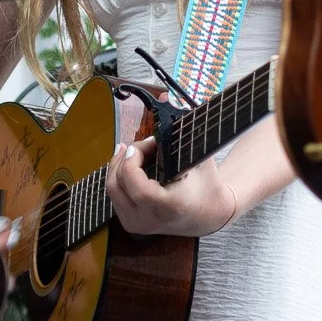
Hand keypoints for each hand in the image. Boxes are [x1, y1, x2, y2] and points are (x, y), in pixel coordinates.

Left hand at [106, 136, 237, 237]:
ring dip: (121, 164)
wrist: (209, 215)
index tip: (146, 143)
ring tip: (137, 150)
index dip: (133, 159)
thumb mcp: (200, 153)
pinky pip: (115, 196)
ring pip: (112, 189)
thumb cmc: (206, 183)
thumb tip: (166, 95)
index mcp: (167, 206)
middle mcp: (149, 220)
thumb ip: (184, 125)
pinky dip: (120, 176)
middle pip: (118, 183)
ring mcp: (138, 225)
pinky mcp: (132, 225)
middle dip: (127, 157)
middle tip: (144, 144)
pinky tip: (131, 163)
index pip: (134, 184)